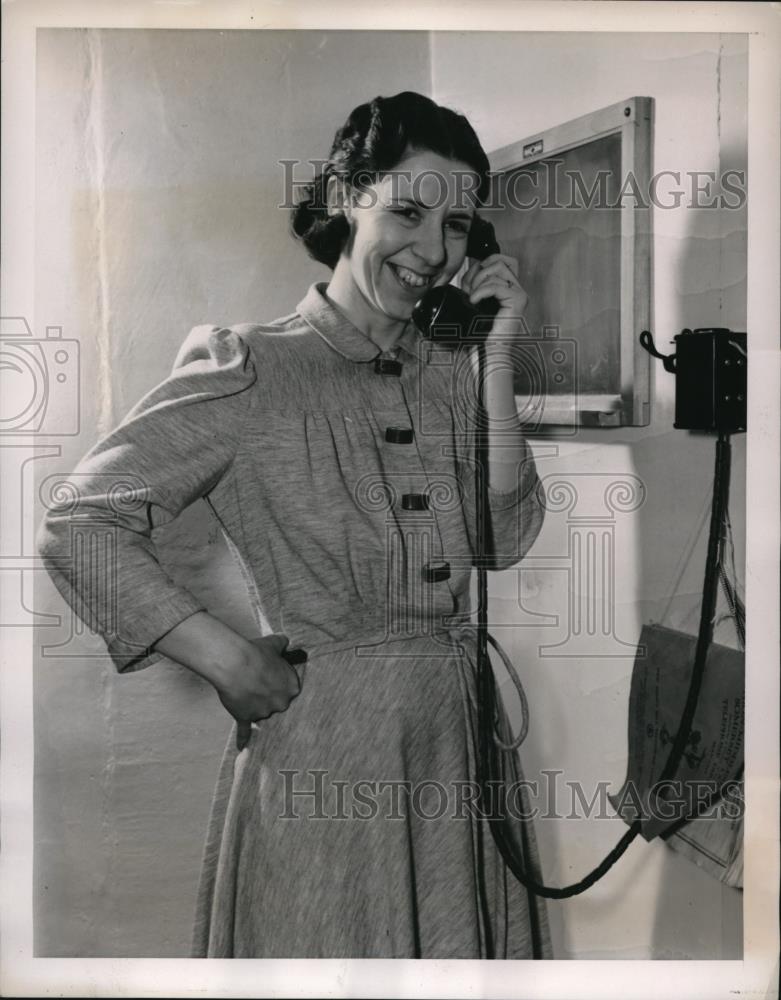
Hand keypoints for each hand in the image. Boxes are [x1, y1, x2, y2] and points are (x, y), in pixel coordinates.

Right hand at [212, 633, 301, 748]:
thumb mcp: (274, 643)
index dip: (277, 681)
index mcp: (292, 687)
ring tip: (243, 688)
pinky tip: (242, 747)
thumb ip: (282, 643)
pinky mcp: (246, 717)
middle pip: (276, 702)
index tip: (270, 675)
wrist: (235, 664)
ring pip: (260, 711)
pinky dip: (244, 738)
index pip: (289, 688)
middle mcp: (281, 703)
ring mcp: (263, 712)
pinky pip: (246, 730)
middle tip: (256, 681)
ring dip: (252, 703)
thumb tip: (284, 640)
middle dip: (267, 694)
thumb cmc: (256, 652)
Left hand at [462, 253, 528, 339]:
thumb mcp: (474, 299)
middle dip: (480, 271)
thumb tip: (473, 266)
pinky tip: (475, 301)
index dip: (486, 262)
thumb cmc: (482, 332)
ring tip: (473, 298)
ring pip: (498, 270)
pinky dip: (481, 291)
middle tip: (471, 289)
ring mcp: (519, 294)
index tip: (473, 278)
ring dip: (479, 282)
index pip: (503, 260)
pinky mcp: (518, 301)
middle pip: (500, 261)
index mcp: (508, 288)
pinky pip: (496, 285)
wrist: (489, 351)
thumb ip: (474, 282)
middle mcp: (517, 289)